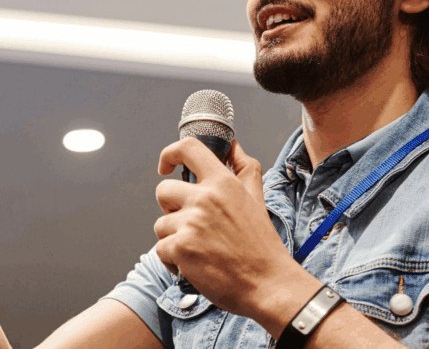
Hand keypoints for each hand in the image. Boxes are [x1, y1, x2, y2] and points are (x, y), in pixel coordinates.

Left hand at [154, 138, 296, 317]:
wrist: (268, 283)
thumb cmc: (262, 245)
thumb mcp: (257, 198)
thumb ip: (245, 168)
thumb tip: (233, 147)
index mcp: (223, 182)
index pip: (188, 148)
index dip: (170, 154)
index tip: (166, 166)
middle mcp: (205, 198)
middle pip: (163, 190)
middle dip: (170, 208)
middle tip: (189, 224)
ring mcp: (191, 223)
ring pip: (161, 224)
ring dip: (173, 238)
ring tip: (197, 249)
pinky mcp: (181, 248)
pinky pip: (160, 248)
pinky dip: (172, 260)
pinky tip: (193, 265)